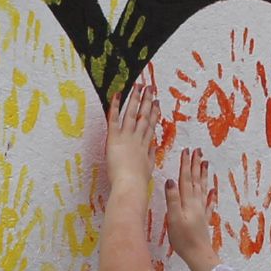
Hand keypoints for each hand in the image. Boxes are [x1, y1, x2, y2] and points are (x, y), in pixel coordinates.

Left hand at [104, 77, 161, 204]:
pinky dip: (115, 106)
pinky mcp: (114, 138)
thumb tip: (153, 147)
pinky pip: (114, 119)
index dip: (153, 114)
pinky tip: (117, 95)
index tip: (156, 103)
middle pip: (144, 116)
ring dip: (135, 99)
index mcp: (145, 146)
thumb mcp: (148, 168)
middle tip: (150, 88)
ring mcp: (127, 137)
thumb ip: (150, 156)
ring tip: (138, 86)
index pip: (150, 126)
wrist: (131, 185)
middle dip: (147, 101)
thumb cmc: (138, 182)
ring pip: (132, 113)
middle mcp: (137, 138)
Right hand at [169, 147, 222, 270]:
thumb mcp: (174, 218)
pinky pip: (207, 203)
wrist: (198, 254)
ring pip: (202, 188)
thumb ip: (172, 199)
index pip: (185, 179)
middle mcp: (195, 203)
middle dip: (195, 165)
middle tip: (198, 151)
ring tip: (205, 163)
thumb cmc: (183, 239)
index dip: (185, 165)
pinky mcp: (203, 219)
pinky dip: (210, 195)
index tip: (186, 151)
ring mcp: (200, 210)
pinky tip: (213, 191)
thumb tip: (171, 180)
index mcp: (187, 201)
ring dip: (203, 175)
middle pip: (195, 180)